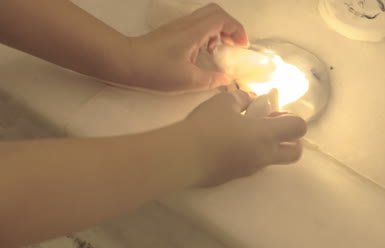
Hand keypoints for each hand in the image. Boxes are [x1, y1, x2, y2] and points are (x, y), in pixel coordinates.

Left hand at [124, 3, 248, 91]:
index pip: (222, 19)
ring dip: (218, 33)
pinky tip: (202, 55)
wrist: (126, 62)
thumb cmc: (156, 70)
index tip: (242, 47)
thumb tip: (226, 80)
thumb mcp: (188, 80)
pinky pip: (196, 27)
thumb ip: (211, 80)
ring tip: (219, 53)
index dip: (236, 29)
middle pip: (215, 13)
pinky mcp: (172, 33)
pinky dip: (206, 36)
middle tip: (234, 46)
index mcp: (194, 31)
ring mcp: (179, 27)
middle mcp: (188, 24)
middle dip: (229, 28)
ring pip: (206, 19)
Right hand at [183, 90, 307, 186]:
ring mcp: (250, 170)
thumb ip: (242, 99)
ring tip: (242, 134)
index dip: (293, 118)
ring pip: (272, 161)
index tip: (273, 113)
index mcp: (267, 135)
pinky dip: (248, 156)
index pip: (299, 128)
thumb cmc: (208, 125)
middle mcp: (264, 156)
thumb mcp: (224, 102)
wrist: (184, 157)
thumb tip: (250, 100)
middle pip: (295, 153)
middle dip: (292, 141)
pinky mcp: (234, 178)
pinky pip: (250, 166)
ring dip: (267, 147)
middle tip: (271, 128)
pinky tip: (226, 146)